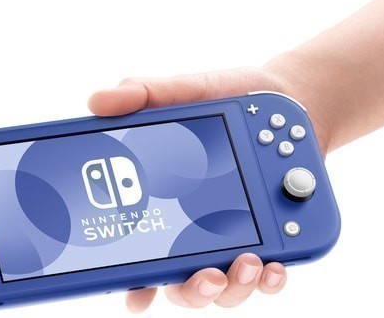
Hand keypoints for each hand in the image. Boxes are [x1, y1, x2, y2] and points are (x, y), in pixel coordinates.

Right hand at [88, 66, 325, 311]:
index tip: (136, 292)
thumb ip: (143, 94)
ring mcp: (237, 239)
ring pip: (227, 287)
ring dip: (235, 286)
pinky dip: (271, 278)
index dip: (134, 283)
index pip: (142, 255)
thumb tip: (96, 100)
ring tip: (248, 262)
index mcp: (167, 206)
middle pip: (185, 285)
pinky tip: (274, 265)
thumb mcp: (184, 91)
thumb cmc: (228, 98)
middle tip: (207, 274)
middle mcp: (198, 232)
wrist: (286, 101)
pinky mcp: (275, 238)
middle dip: (194, 290)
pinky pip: (269, 273)